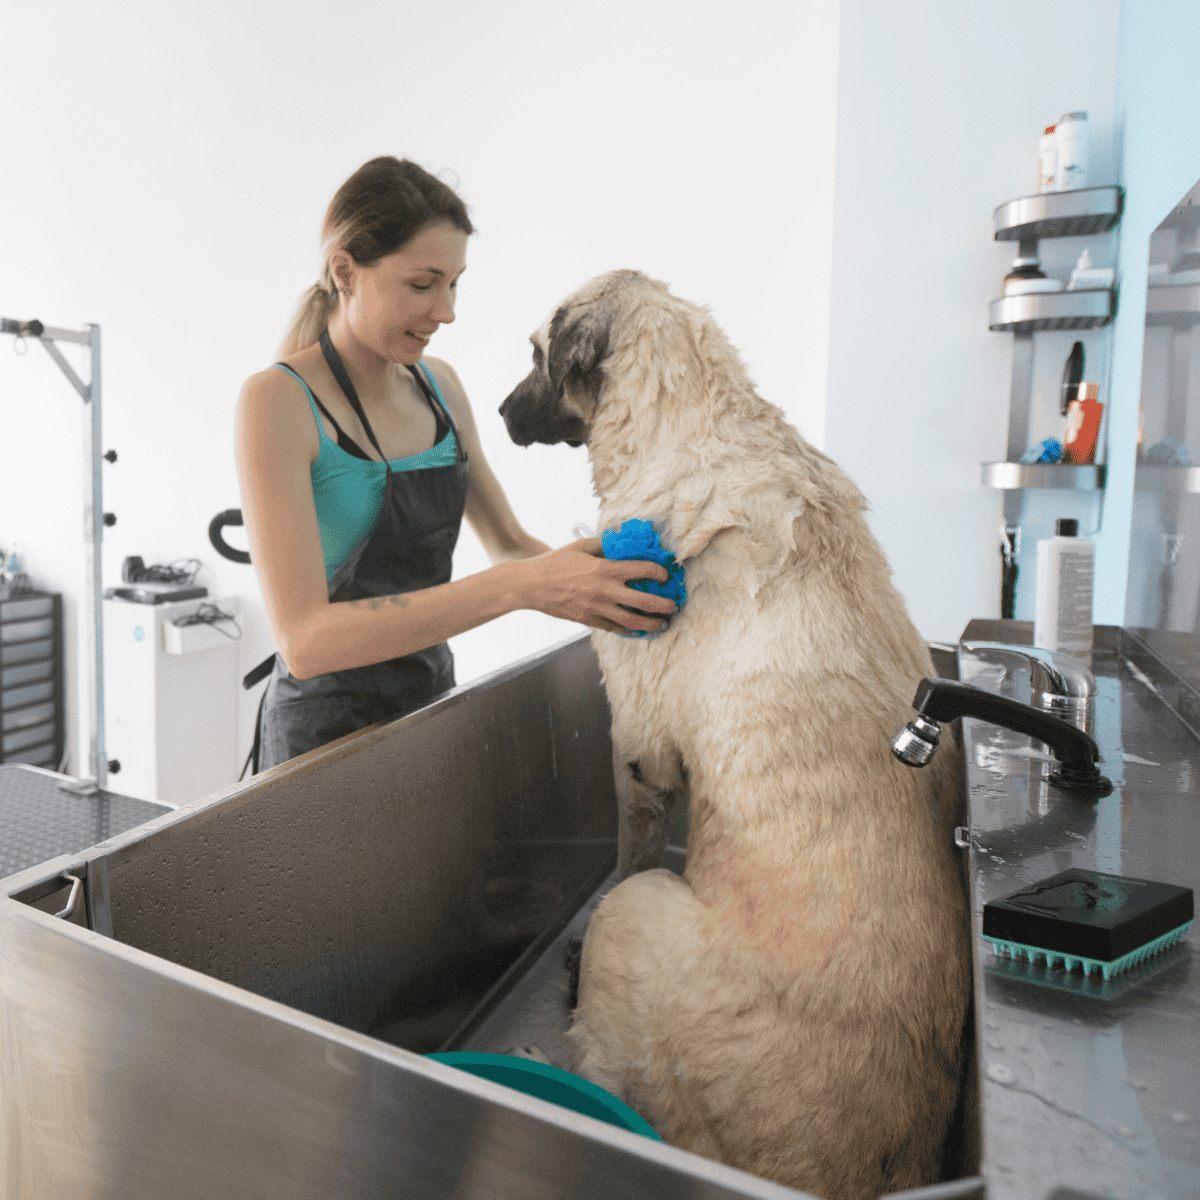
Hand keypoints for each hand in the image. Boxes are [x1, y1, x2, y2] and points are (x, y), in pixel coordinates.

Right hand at [518, 538, 676, 633]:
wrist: (531, 585)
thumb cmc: (555, 562)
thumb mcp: (581, 546)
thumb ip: (603, 544)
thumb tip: (619, 540)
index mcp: (606, 569)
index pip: (644, 570)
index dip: (660, 572)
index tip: (665, 575)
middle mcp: (606, 590)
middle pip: (645, 602)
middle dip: (664, 605)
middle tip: (673, 606)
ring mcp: (598, 608)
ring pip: (632, 621)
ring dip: (651, 624)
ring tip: (662, 624)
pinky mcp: (588, 620)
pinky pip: (614, 628)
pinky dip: (628, 630)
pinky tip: (636, 630)